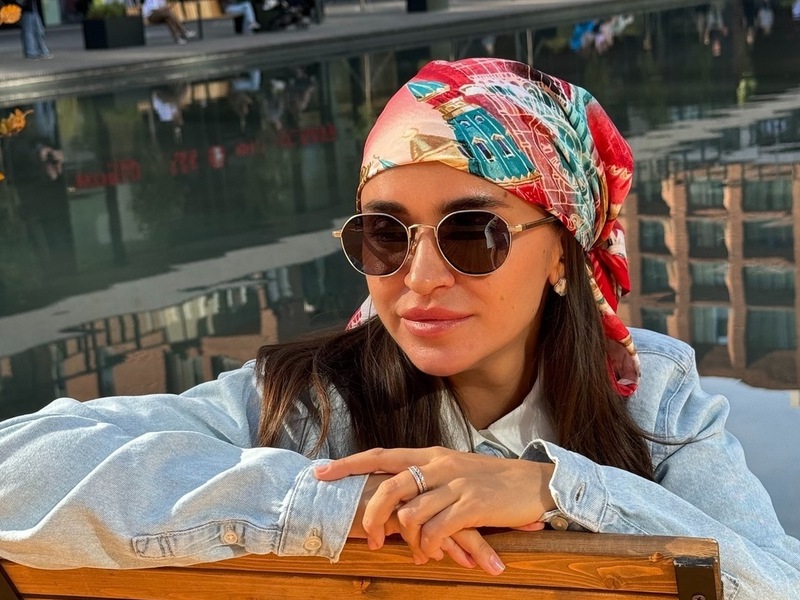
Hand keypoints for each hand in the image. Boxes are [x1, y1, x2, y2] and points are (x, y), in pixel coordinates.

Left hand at [316, 447, 555, 573]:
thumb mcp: (455, 471)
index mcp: (430, 456)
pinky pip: (436, 530)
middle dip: (372, 517)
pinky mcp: (471, 505)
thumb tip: (399, 503)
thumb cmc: (492, 481)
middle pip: (388, 487)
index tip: (320, 472)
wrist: (534, 483)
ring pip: (411, 514)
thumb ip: (427, 481)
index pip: (381, 455)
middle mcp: (438, 465)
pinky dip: (430, 546)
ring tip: (420, 552)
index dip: (349, 464)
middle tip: (373, 540)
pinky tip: (437, 552)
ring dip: (410, 541)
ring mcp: (455, 484)